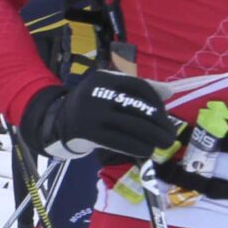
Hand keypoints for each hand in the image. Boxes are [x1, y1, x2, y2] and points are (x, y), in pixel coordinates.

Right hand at [18, 70, 180, 161]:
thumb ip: (137, 90)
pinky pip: (119, 141)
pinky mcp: (87, 132)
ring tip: (164, 143)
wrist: (56, 122)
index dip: (157, 102)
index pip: (139, 87)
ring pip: (131, 126)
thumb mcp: (109, 91)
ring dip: (153, 137)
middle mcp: (96, 92)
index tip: (165, 115)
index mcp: (103, 77)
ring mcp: (90, 113)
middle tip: (171, 134)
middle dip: (159, 123)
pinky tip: (146, 151)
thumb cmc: (91, 107)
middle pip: (137, 107)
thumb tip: (169, 92)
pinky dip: (137, 147)